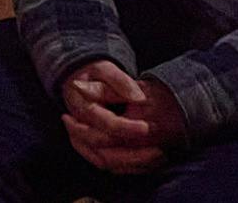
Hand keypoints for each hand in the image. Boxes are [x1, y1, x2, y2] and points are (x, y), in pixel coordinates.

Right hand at [58, 61, 176, 175]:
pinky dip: (129, 168)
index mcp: (81, 106)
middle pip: (102, 147)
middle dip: (132, 152)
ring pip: (105, 161)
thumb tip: (138, 98)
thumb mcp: (105, 70)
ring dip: (132, 163)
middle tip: (159, 150)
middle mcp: (78, 127)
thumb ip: (120, 81)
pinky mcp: (91, 150)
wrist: (82, 81)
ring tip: (159, 157)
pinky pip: (109, 166)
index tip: (147, 128)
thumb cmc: (96, 76)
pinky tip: (151, 163)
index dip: (126, 128)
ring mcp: (82, 141)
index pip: (103, 123)